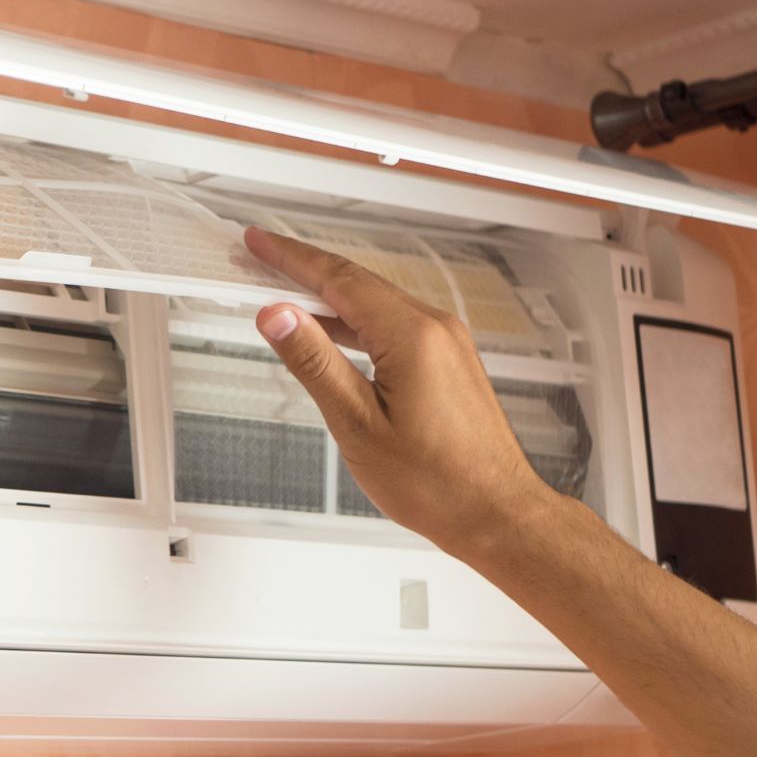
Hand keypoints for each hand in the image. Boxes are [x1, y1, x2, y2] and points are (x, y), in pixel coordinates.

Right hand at [243, 226, 550, 551]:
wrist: (495, 514)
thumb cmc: (438, 483)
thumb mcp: (357, 424)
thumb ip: (315, 362)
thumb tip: (278, 317)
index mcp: (412, 336)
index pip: (338, 279)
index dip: (291, 258)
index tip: (260, 243)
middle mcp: (435, 329)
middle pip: (357, 282)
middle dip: (304, 268)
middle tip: (262, 256)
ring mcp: (447, 342)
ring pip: (376, 301)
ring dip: (329, 294)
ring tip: (286, 292)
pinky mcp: (449, 360)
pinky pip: (394, 322)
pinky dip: (356, 318)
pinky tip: (333, 330)